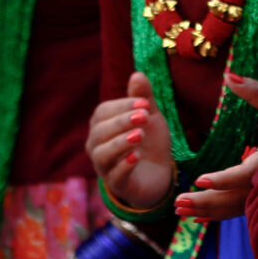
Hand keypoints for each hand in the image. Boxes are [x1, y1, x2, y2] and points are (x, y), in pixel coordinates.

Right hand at [85, 72, 172, 211]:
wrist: (160, 174)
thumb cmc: (149, 141)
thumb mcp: (150, 116)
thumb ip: (143, 97)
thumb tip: (137, 74)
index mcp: (103, 126)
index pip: (102, 112)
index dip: (122, 106)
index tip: (144, 103)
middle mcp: (98, 146)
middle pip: (99, 133)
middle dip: (121, 122)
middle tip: (144, 116)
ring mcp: (105, 167)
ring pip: (102, 155)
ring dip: (120, 143)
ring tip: (139, 135)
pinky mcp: (118, 185)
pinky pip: (114, 176)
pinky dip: (124, 165)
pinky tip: (137, 156)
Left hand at [173, 72, 257, 222]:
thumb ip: (254, 91)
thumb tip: (229, 76)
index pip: (245, 175)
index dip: (223, 179)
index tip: (199, 180)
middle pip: (235, 198)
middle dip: (205, 202)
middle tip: (177, 203)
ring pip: (235, 207)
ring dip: (207, 211)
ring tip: (179, 210)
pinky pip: (240, 210)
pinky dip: (219, 214)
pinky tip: (199, 219)